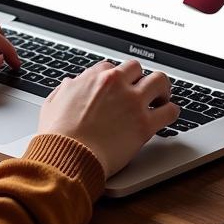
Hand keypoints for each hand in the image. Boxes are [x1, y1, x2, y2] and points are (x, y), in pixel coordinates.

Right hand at [37, 60, 179, 177]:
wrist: (68, 155)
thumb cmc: (58, 134)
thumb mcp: (53, 102)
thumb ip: (65, 90)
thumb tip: (72, 85)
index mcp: (94, 77)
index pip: (112, 67)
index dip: (115, 79)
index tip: (118, 88)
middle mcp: (116, 83)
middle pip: (137, 68)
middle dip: (139, 78)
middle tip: (141, 91)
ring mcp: (132, 102)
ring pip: (160, 81)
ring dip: (161, 88)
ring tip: (160, 99)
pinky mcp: (145, 124)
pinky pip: (170, 110)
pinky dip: (171, 112)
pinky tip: (167, 116)